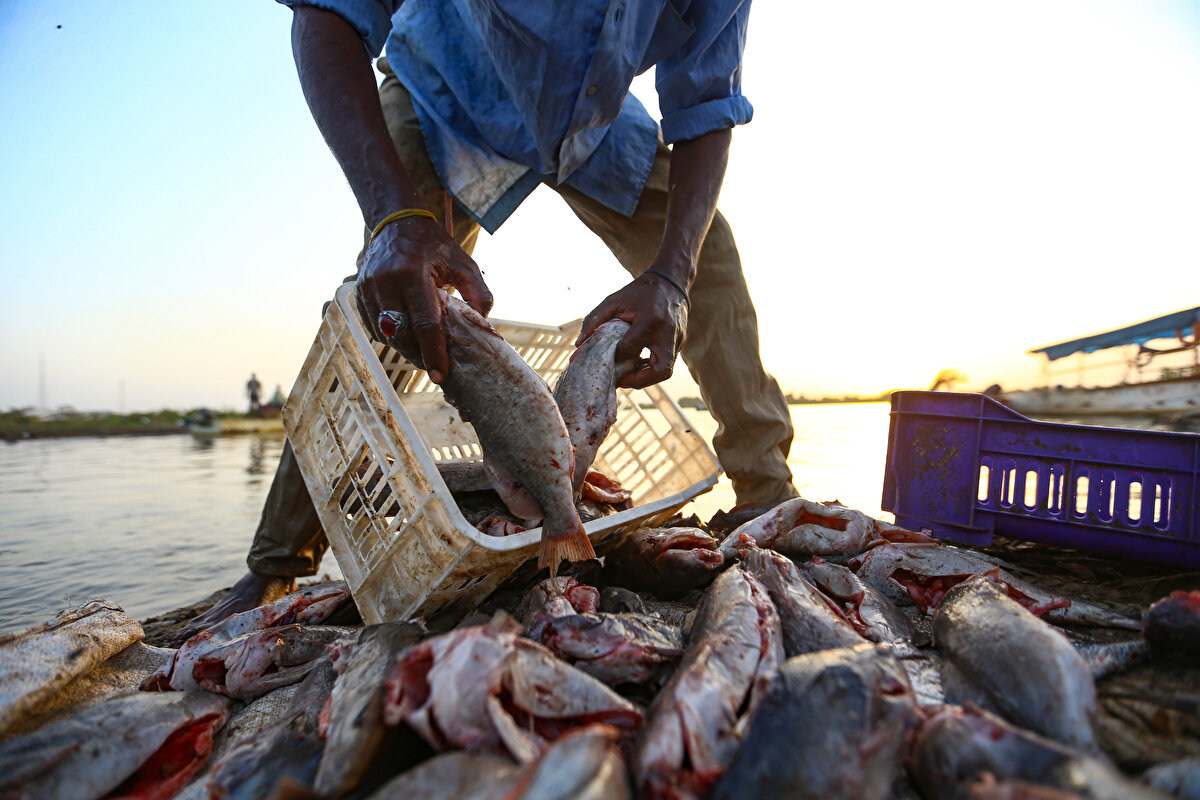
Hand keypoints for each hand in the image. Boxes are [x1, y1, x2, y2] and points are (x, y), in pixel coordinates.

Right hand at [356, 215, 492, 382]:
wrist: (397, 223)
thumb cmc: (434, 245)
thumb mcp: (463, 263)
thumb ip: (479, 292)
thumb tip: (483, 323)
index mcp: (412, 273)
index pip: (424, 323)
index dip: (433, 353)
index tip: (440, 375)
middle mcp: (386, 281)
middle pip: (402, 335)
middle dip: (418, 356)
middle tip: (434, 367)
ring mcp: (368, 287)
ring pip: (386, 334)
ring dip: (404, 347)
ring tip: (422, 350)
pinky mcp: (359, 292)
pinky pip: (374, 326)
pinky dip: (391, 336)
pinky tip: (406, 334)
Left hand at [578, 271, 688, 388]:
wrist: (670, 281)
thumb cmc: (639, 292)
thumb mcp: (614, 301)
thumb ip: (594, 320)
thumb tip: (579, 345)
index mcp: (650, 320)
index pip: (630, 349)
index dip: (616, 356)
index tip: (605, 358)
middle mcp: (667, 333)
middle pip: (660, 370)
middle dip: (640, 381)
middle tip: (622, 381)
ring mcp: (677, 339)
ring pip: (666, 371)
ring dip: (647, 378)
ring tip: (629, 377)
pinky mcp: (680, 342)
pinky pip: (667, 362)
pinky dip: (652, 368)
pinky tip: (638, 366)